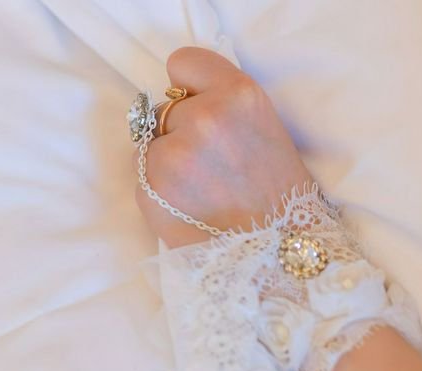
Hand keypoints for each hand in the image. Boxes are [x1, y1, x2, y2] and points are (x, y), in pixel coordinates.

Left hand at [134, 46, 311, 247]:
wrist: (277, 257)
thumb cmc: (279, 199)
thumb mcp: (267, 131)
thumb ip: (226, 106)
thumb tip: (180, 102)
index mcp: (241, 96)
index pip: (184, 62)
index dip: (189, 89)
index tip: (200, 110)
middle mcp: (205, 116)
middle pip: (166, 110)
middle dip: (182, 134)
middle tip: (215, 169)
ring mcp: (175, 153)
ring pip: (151, 144)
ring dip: (167, 164)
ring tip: (204, 193)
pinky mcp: (151, 186)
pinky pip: (142, 174)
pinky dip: (159, 191)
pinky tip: (190, 208)